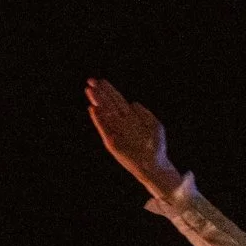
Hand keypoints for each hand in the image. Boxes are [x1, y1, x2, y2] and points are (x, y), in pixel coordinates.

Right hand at [85, 78, 183, 198]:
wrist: (155, 165)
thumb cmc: (156, 146)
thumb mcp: (155, 126)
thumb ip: (145, 114)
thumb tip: (133, 103)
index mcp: (130, 117)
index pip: (117, 100)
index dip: (109, 91)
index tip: (101, 81)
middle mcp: (121, 123)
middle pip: (108, 104)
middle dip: (100, 93)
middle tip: (91, 81)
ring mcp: (115, 131)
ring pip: (104, 113)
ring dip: (97, 102)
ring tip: (90, 91)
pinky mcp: (112, 142)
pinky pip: (104, 129)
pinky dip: (99, 119)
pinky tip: (94, 109)